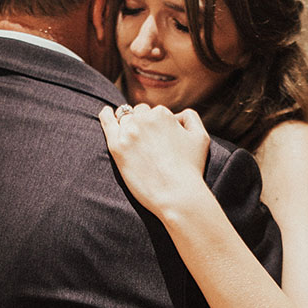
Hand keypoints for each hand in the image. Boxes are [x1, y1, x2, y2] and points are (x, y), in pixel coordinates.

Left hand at [99, 103, 209, 218]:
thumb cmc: (191, 169)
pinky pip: (107, 123)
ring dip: (128, 125)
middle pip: (139, 113)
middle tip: (149, 144)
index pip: (156, 112)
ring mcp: (128, 132)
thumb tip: (177, 114)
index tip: (162, 141)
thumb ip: (191, 118)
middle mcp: (144, 119)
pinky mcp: (117, 147)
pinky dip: (106, 116)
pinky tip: (106, 113)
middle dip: (143, 124)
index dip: (159, 126)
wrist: (176, 194)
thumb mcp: (201, 137)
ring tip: (133, 141)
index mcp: (162, 114)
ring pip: (124, 119)